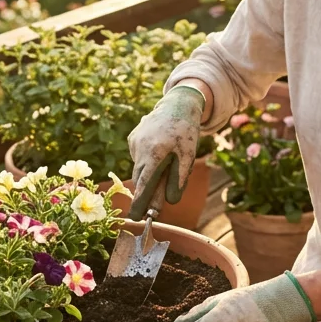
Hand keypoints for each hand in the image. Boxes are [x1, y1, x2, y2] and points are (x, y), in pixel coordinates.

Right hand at [127, 85, 204, 219]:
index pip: (145, 184)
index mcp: (154, 153)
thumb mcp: (188, 156)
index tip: (135, 218)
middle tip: (156, 206)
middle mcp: (140, 148)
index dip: (140, 202)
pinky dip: (148, 161)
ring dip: (150, 173)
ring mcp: (134, 142)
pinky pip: (139, 157)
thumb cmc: (185, 131)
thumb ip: (179, 179)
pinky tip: (160, 149)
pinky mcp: (132, 138)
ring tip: (168, 160)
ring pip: (140, 168)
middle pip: (141, 178)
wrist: (177, 104)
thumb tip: (170, 201)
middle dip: (147, 191)